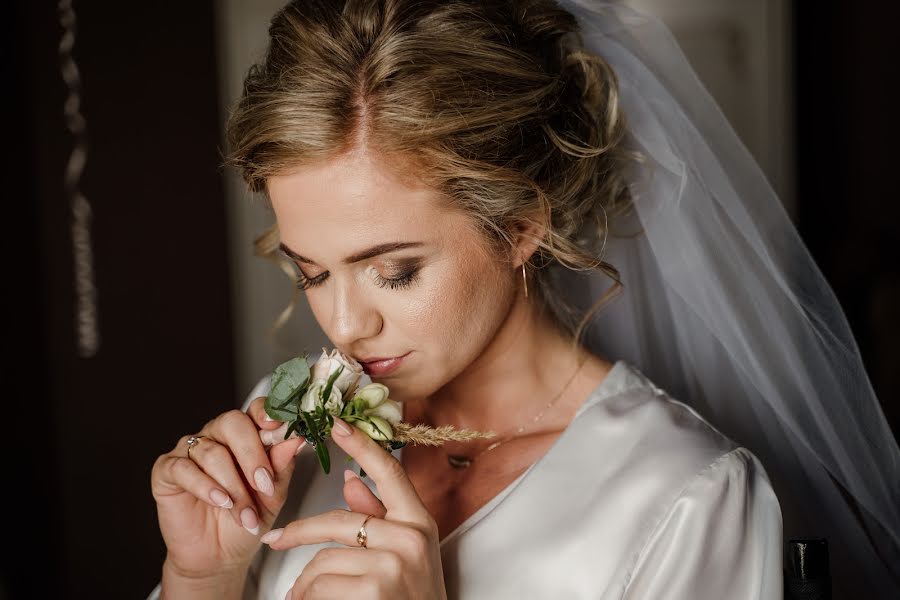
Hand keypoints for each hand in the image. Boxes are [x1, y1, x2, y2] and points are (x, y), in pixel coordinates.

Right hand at [150, 397, 305, 579]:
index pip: (255, 410)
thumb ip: (281, 465)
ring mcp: (190, 451)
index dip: (267, 414)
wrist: (220, 557)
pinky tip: (220, 502)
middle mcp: (217, 436)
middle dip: (252, 455)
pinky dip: (206, 486)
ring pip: (212, 452)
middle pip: (233, 423)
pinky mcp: (167, 470)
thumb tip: (295, 439)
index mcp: (246, 434)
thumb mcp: (273, 495)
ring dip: (233, 486)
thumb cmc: (248, 520)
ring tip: (245, 514)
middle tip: (264, 484)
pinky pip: (184, 468)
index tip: (279, 428)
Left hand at [262, 416, 447, 599]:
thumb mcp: (406, 557)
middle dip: (299, 532)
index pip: (390, 474)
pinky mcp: (373, 591)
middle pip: (338, 520)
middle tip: (274, 540)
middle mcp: (410, 539)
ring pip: (322, 561)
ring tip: (308, 599)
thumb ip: (379, 517)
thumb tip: (349, 480)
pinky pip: (319, 587)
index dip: (362, 445)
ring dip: (305, 584)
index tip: (336, 423)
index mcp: (419, 524)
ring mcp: (392, 565)